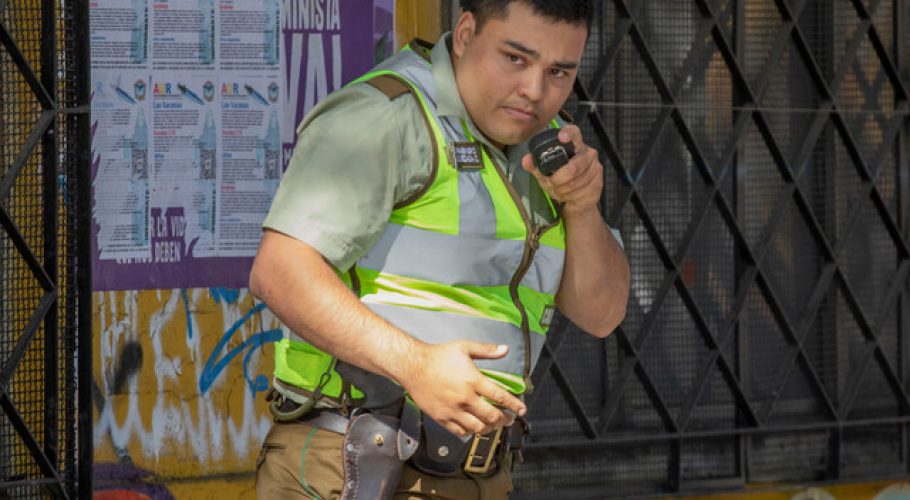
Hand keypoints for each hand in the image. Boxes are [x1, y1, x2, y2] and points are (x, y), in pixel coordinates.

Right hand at [394, 340, 525, 436]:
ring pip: (477, 428)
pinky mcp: (441, 417)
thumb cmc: (437, 356)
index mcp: (473, 380)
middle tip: (509, 419)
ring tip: (493, 425)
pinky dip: (470, 432)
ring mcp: (453, 410)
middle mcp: (465, 398)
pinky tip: (474, 427)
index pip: (500, 397)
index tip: (521, 409)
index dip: (514, 405)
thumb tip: (505, 349)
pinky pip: (460, 431)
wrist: (412, 365)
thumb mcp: (464, 347)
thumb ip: (487, 351)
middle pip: (492, 416)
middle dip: (505, 420)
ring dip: (489, 428)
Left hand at [522, 124, 602, 216]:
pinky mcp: (598, 182)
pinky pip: (581, 191)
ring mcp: (595, 168)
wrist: (579, 199)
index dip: (568, 134)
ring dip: (562, 190)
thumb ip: (535, 166)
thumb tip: (526, 160)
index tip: (561, 137)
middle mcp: (588, 153)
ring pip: (576, 182)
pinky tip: (567, 196)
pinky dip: (570, 196)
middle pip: (573, 167)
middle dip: (558, 180)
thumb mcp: (545, 173)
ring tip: (557, 190)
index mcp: (574, 145)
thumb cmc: (561, 181)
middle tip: (551, 184)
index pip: (574, 133)